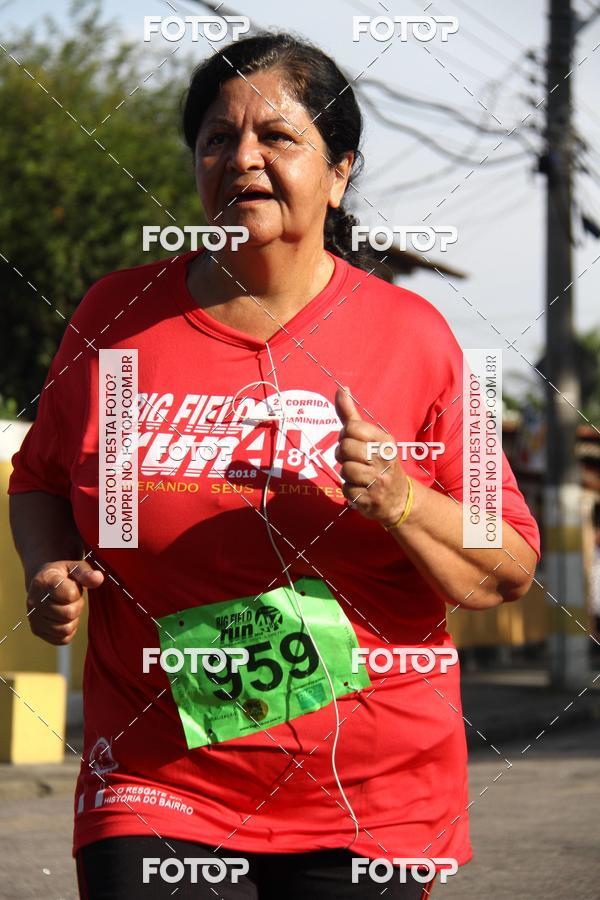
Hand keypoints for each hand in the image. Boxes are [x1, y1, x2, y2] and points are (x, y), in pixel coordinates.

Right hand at [26, 560, 103, 644]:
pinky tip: (64, 618)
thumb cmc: (63, 575)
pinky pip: (62, 639)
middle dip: (77, 606)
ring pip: (65, 629)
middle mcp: (34, 601)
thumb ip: (86, 573)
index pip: (69, 595)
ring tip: (67, 607)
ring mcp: (33, 618)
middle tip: (72, 599)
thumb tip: (99, 578)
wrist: (44, 583)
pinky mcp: (37, 631)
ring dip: (73, 620)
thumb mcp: (74, 567)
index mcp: (44, 582)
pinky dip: (68, 631)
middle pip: (68, 614)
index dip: (77, 592)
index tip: (72, 587)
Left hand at [334, 386, 409, 527]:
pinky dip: (350, 490)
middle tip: (355, 460)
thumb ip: (351, 415)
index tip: (353, 442)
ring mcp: (379, 480)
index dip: (345, 436)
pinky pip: (346, 490)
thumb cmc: (379, 462)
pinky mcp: (370, 499)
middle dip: (343, 455)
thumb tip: (341, 388)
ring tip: (359, 476)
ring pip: (344, 470)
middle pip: (344, 448)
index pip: (351, 428)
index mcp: (385, 440)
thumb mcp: (371, 437)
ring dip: (346, 474)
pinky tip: (362, 489)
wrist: (398, 499)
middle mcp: (385, 459)